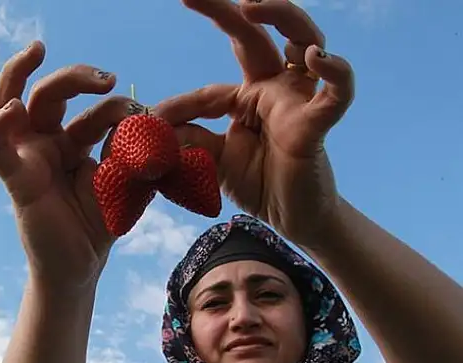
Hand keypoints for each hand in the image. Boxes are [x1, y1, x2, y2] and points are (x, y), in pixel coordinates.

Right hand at [0, 41, 133, 291]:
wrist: (81, 266)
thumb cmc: (98, 223)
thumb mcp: (126, 183)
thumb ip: (136, 153)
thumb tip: (156, 122)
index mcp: (72, 141)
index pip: (89, 108)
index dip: (117, 104)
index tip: (147, 114)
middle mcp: (46, 143)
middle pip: (51, 94)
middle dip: (78, 77)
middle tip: (110, 78)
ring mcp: (28, 157)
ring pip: (17, 105)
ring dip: (24, 74)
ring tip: (37, 49)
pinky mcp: (16, 179)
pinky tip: (10, 110)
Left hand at [154, 0, 353, 245]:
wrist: (293, 217)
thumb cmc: (259, 183)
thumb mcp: (211, 160)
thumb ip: (186, 140)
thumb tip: (151, 122)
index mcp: (246, 99)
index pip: (208, 92)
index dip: (179, 106)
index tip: (150, 121)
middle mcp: (274, 89)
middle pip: (254, 38)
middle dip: (225, 12)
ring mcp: (297, 101)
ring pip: (301, 42)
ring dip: (280, 17)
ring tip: (251, 3)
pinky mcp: (317, 123)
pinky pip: (336, 93)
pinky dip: (335, 72)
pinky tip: (318, 57)